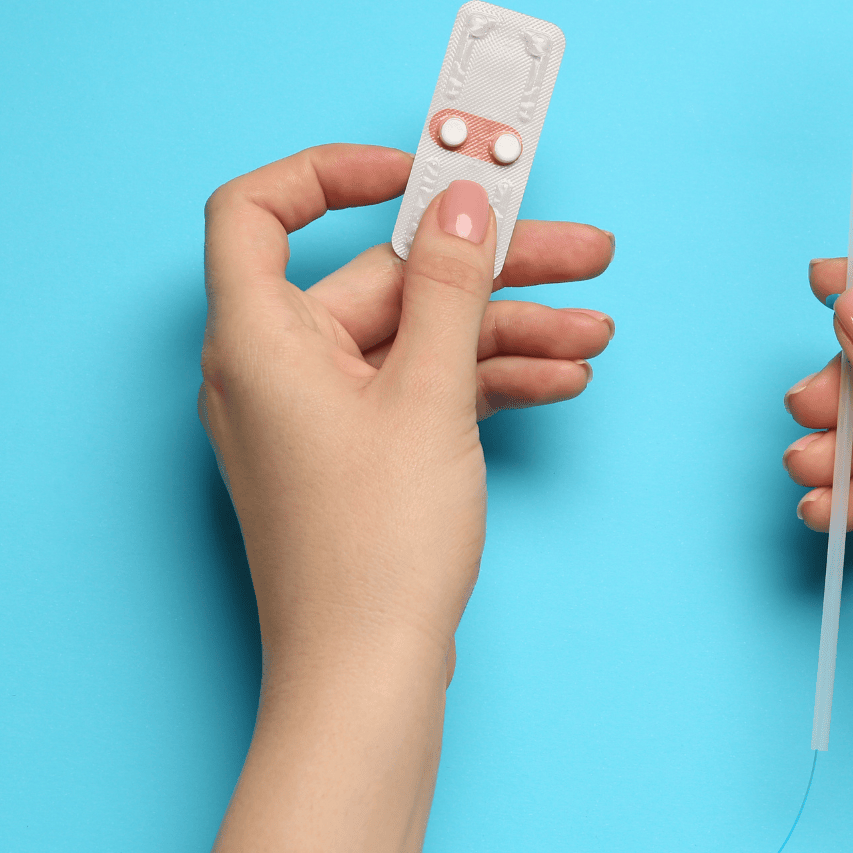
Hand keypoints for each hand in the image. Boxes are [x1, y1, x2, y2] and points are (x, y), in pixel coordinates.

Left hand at [198, 143, 613, 661]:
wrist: (366, 679)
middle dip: (488, 267)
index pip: (258, 210)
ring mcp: (317, 416)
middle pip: (381, 279)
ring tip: (595, 332)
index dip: (332, 173)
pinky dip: (486, 381)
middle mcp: (275, 368)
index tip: (419, 174)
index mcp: (257, 337)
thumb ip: (449, 285)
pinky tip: (559, 381)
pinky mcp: (356, 457)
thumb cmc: (373, 547)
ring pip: (418, 339)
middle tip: (580, 250)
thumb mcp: (429, 395)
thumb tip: (460, 202)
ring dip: (508, 330)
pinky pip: (422, 392)